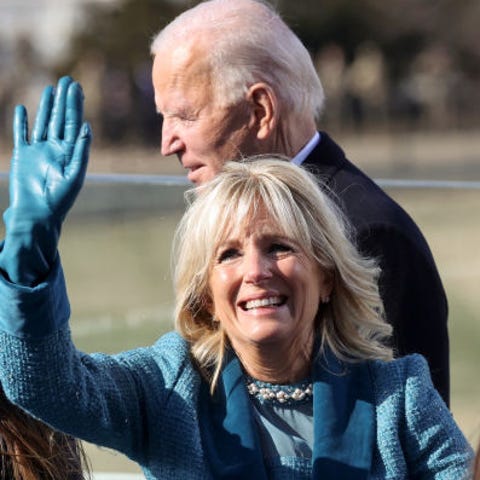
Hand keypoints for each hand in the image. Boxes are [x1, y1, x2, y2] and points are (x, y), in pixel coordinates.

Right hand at [0, 76, 91, 285]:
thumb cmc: (60, 198)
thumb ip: (81, 150)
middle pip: (60, 119)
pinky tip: (22, 109)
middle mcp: (56, 149)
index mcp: (70, 152)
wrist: (38, 213)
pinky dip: (21, 122)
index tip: (77, 88)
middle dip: (64, 100)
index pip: (73, 123)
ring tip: (50, 89)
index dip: (75, 105)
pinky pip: (21, 134)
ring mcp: (39, 151)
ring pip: (43, 122)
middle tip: (68, 80)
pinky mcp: (23, 156)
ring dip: (46, 107)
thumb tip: (87, 127)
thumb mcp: (75, 174)